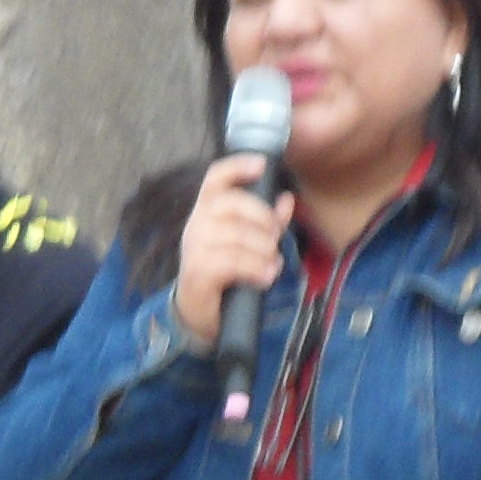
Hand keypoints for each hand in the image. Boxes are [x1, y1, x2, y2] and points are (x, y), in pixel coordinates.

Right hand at [172, 154, 292, 348]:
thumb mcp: (249, 244)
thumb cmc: (224, 274)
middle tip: (276, 239)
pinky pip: (232, 262)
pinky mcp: (197, 272)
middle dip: (263, 219)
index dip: (237, 167)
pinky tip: (265, 277)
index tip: (261, 166)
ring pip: (236, 236)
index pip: (215, 179)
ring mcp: (193, 248)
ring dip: (263, 251)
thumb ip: (268, 222)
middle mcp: (196, 225)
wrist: (199, 314)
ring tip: (272, 264)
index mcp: (207, 212)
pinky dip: (255, 269)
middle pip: (231, 204)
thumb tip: (287, 199)